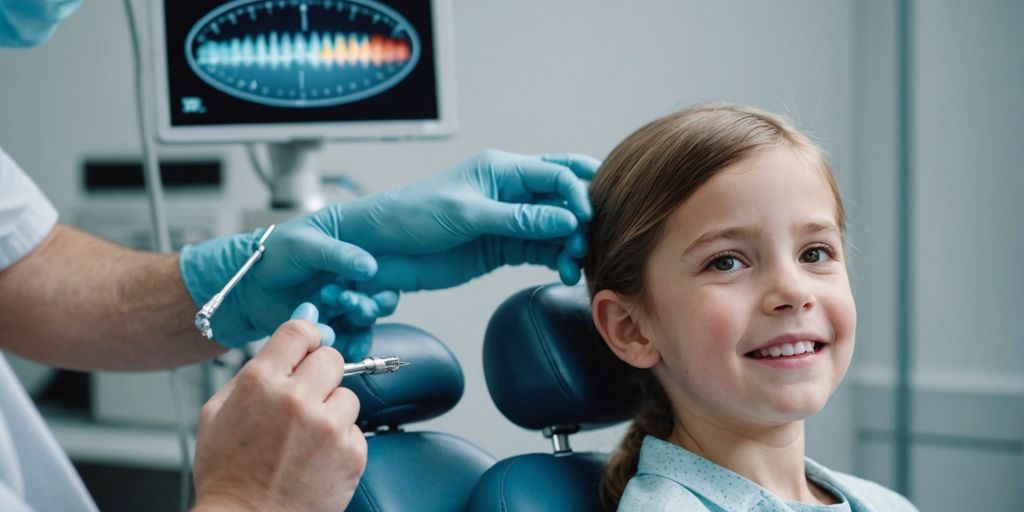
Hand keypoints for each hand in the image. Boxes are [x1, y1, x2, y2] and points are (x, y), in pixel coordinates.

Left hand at [179, 211, 398, 349]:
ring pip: (366, 319)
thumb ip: (339, 254)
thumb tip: (369, 266)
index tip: (365, 282)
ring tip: (340, 321)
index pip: (379, 268)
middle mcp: (351, 279)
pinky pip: (351, 338)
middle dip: (367, 305)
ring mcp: (341, 303)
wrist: (244, 287)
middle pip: (378, 297)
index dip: (379, 280)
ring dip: (359, 325)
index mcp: (350, 252)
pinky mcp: (331, 324)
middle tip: (346, 303)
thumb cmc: (270, 254)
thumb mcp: (305, 245)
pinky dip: (352, 344)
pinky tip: (347, 348)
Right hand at [192, 304, 364, 511]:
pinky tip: (315, 458)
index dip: (305, 340)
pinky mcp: (352, 452)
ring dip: (331, 412)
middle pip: (331, 358)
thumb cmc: (228, 472)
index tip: (305, 351)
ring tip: (305, 439)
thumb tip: (297, 325)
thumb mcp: (217, 412)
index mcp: (259, 382)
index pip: (300, 332)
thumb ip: (254, 365)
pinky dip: (340, 441)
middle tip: (303, 401)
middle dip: (319, 376)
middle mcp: (297, 399)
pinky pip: (356, 429)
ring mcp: (328, 427)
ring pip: (347, 395)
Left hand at [335, 149, 598, 291]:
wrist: (381, 249)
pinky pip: (541, 250)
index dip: (577, 193)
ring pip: (557, 227)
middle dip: (583, 218)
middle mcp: (511, 190)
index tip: (586, 219)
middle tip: (587, 244)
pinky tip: (566, 272)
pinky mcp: (503, 247)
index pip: (555, 173)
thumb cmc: (413, 215)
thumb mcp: (467, 214)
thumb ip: (518, 219)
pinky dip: (557, 260)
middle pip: (564, 197)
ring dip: (572, 244)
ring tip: (575, 266)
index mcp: (502, 169)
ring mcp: (509, 220)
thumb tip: (566, 219)